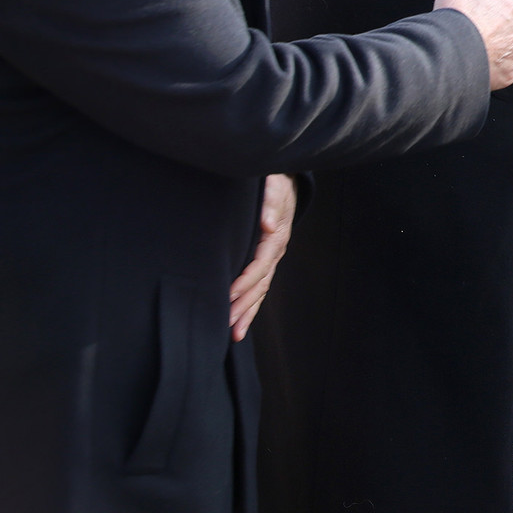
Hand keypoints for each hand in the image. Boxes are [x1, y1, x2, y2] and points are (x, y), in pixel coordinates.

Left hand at [229, 174, 295, 340]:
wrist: (284, 177)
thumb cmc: (276, 180)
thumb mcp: (274, 184)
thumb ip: (271, 200)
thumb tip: (266, 224)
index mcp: (276, 236)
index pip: (260, 266)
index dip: (244, 282)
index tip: (228, 296)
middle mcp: (274, 251)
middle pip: (260, 285)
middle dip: (245, 307)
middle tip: (229, 328)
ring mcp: (271, 256)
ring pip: (260, 290)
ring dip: (247, 312)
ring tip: (234, 334)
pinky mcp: (263, 258)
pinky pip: (257, 285)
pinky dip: (249, 303)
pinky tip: (239, 319)